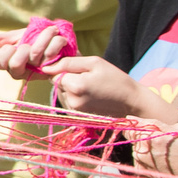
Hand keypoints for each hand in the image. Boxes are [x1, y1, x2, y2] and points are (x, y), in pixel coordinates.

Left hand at [34, 54, 172, 123]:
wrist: (132, 101)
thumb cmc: (115, 79)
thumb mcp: (95, 63)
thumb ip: (69, 62)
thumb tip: (46, 67)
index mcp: (75, 86)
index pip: (54, 73)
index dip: (64, 68)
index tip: (79, 68)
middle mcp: (71, 100)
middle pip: (57, 83)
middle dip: (68, 77)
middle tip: (88, 76)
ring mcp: (74, 110)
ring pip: (61, 92)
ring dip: (71, 86)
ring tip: (91, 85)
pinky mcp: (77, 115)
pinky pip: (68, 100)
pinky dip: (75, 95)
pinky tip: (90, 94)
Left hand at [131, 124, 177, 177]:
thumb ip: (158, 125)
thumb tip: (132, 119)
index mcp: (150, 140)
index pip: (131, 128)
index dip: (138, 126)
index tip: (143, 127)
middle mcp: (140, 155)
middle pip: (137, 142)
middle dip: (149, 141)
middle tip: (168, 146)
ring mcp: (141, 170)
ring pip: (140, 155)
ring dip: (150, 154)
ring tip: (170, 160)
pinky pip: (144, 169)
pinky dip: (152, 167)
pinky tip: (167, 171)